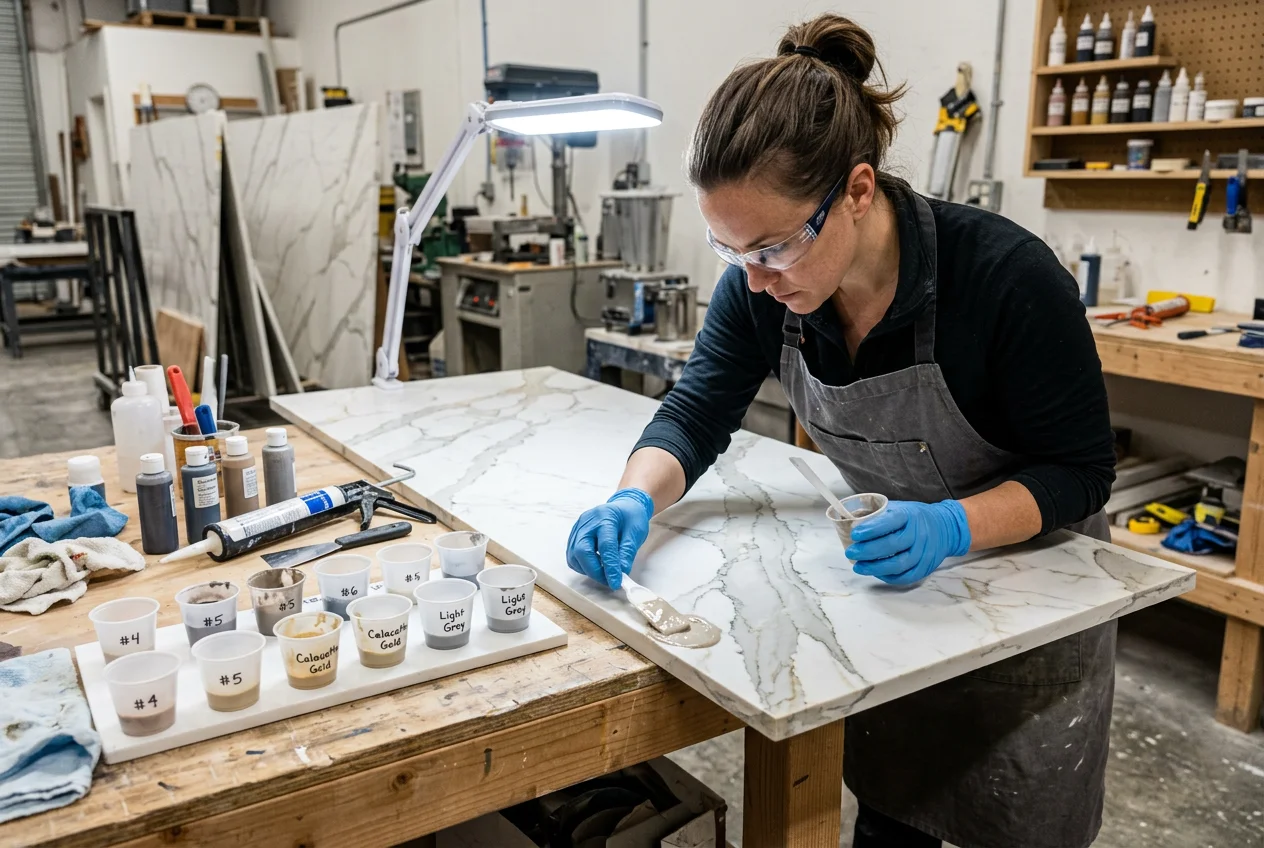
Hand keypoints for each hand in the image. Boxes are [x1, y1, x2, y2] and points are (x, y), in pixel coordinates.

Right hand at [566, 488, 654, 589]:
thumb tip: (621, 573)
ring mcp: (578, 528)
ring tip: (604, 573)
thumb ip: (627, 552)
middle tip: (609, 581)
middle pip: (582, 551)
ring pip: (574, 556)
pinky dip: (583, 566)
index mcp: (606, 517)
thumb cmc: (630, 518)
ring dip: (588, 570)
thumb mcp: (636, 532)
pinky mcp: (574, 536)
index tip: (616, 583)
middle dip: (594, 571)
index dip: (610, 566)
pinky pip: (572, 556)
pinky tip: (596, 566)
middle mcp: (587, 522)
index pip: (605, 545)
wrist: (623, 506)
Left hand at [845, 500, 970, 584]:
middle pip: (892, 546)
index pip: (889, 522)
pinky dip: (888, 577)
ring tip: (858, 566)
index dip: (871, 529)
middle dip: (867, 551)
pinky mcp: (926, 567)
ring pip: (898, 564)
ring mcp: (924, 552)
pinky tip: (875, 572)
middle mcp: (918, 534)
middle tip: (851, 552)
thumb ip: (879, 515)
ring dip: (875, 568)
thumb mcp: (899, 508)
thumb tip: (850, 523)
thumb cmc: (915, 518)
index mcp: (909, 516)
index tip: (855, 534)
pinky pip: (906, 576)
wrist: (945, 527)